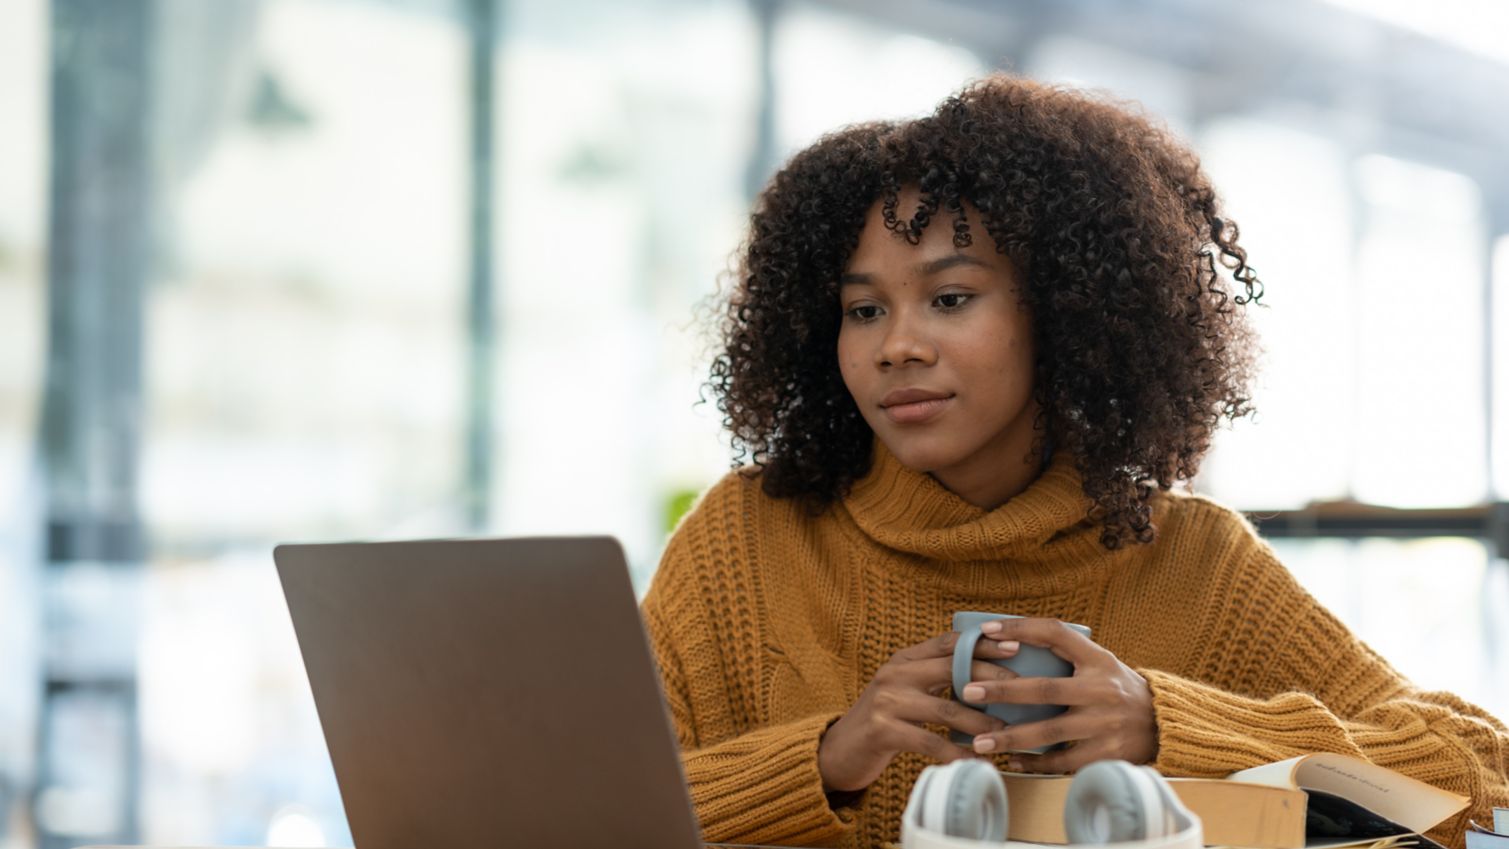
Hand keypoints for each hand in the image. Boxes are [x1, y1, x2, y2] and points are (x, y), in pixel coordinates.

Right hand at [817, 630, 1020, 791]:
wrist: (838, 752)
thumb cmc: (883, 723)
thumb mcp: (905, 692)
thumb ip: (934, 680)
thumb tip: (987, 680)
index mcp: (904, 660)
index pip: (949, 642)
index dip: (983, 642)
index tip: (1016, 646)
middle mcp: (895, 674)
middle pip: (952, 669)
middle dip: (991, 679)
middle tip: (1023, 691)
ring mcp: (887, 701)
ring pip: (946, 708)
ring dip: (980, 722)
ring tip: (1005, 732)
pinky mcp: (883, 730)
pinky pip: (930, 741)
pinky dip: (956, 752)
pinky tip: (975, 760)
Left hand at [959, 617, 1156, 773]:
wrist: (1163, 724)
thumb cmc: (1117, 688)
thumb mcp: (1100, 662)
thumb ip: (1066, 653)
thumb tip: (1007, 641)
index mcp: (1098, 660)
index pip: (1055, 634)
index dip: (1021, 628)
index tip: (987, 629)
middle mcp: (1102, 690)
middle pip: (1044, 689)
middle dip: (1002, 690)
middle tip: (967, 692)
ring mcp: (1105, 724)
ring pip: (1049, 733)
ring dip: (1011, 738)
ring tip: (980, 742)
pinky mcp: (1108, 755)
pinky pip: (1063, 762)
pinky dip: (1035, 763)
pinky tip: (1011, 761)